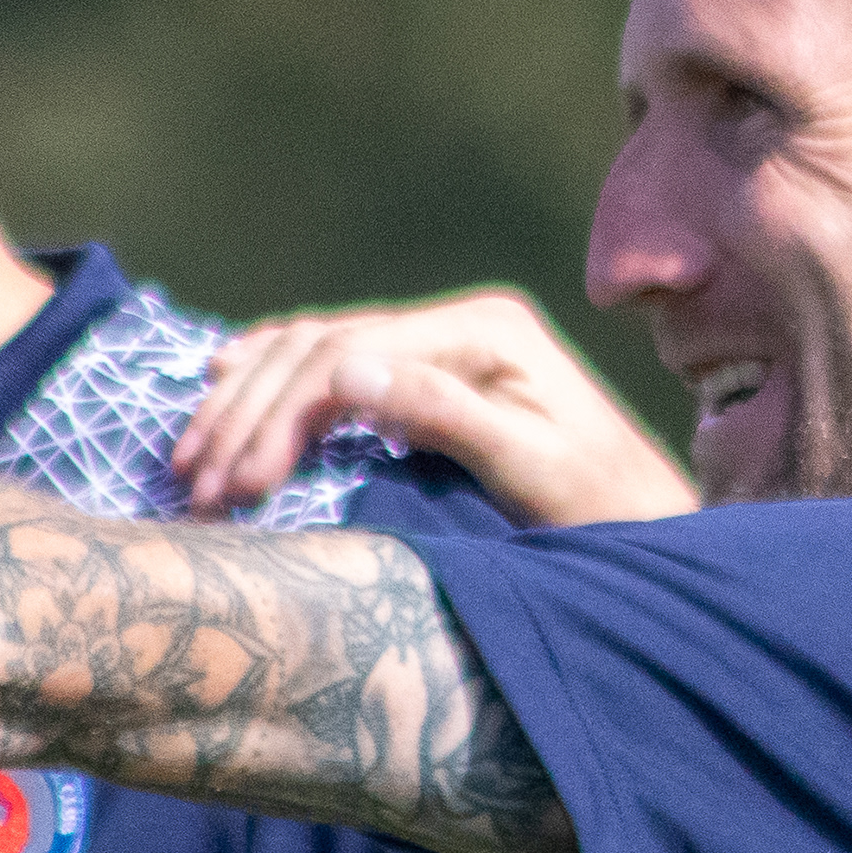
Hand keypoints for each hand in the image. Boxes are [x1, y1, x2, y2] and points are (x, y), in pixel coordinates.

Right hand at [174, 288, 697, 528]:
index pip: (346, 353)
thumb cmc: (607, 514)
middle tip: (195, 488)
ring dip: (244, 405)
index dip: (276, 416)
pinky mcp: (432, 372)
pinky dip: (270, 382)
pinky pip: (331, 362)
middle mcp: (460, 321)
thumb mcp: (533, 467)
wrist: (658, 531)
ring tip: (193, 467)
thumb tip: (345, 368)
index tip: (232, 489)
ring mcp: (443, 343)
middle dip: (246, 416)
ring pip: (311, 349)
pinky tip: (223, 391)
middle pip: (317, 345)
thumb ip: (445, 413)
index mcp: (484, 330)